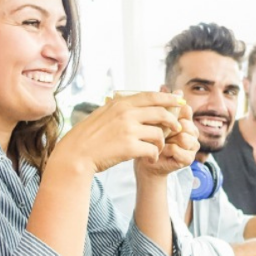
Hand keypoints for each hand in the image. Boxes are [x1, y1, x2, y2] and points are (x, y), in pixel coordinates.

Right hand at [55, 92, 184, 173]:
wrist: (76, 154)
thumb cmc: (89, 136)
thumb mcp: (103, 113)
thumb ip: (121, 108)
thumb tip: (137, 104)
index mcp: (120, 103)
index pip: (151, 96)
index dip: (168, 98)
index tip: (179, 101)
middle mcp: (126, 113)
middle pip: (161, 113)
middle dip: (173, 121)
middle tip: (177, 128)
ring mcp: (128, 130)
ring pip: (159, 133)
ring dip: (162, 143)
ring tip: (157, 149)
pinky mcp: (130, 147)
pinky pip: (152, 150)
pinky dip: (154, 155)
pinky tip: (150, 159)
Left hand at [135, 103, 197, 177]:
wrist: (146, 159)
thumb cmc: (150, 138)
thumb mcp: (154, 118)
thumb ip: (161, 104)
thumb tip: (164, 86)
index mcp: (187, 120)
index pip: (186, 110)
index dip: (172, 113)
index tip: (159, 117)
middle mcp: (193, 132)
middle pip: (185, 123)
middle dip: (169, 128)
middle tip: (159, 133)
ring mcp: (192, 146)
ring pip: (183, 137)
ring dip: (168, 140)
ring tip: (160, 143)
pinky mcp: (188, 159)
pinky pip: (178, 149)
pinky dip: (167, 150)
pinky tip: (161, 151)